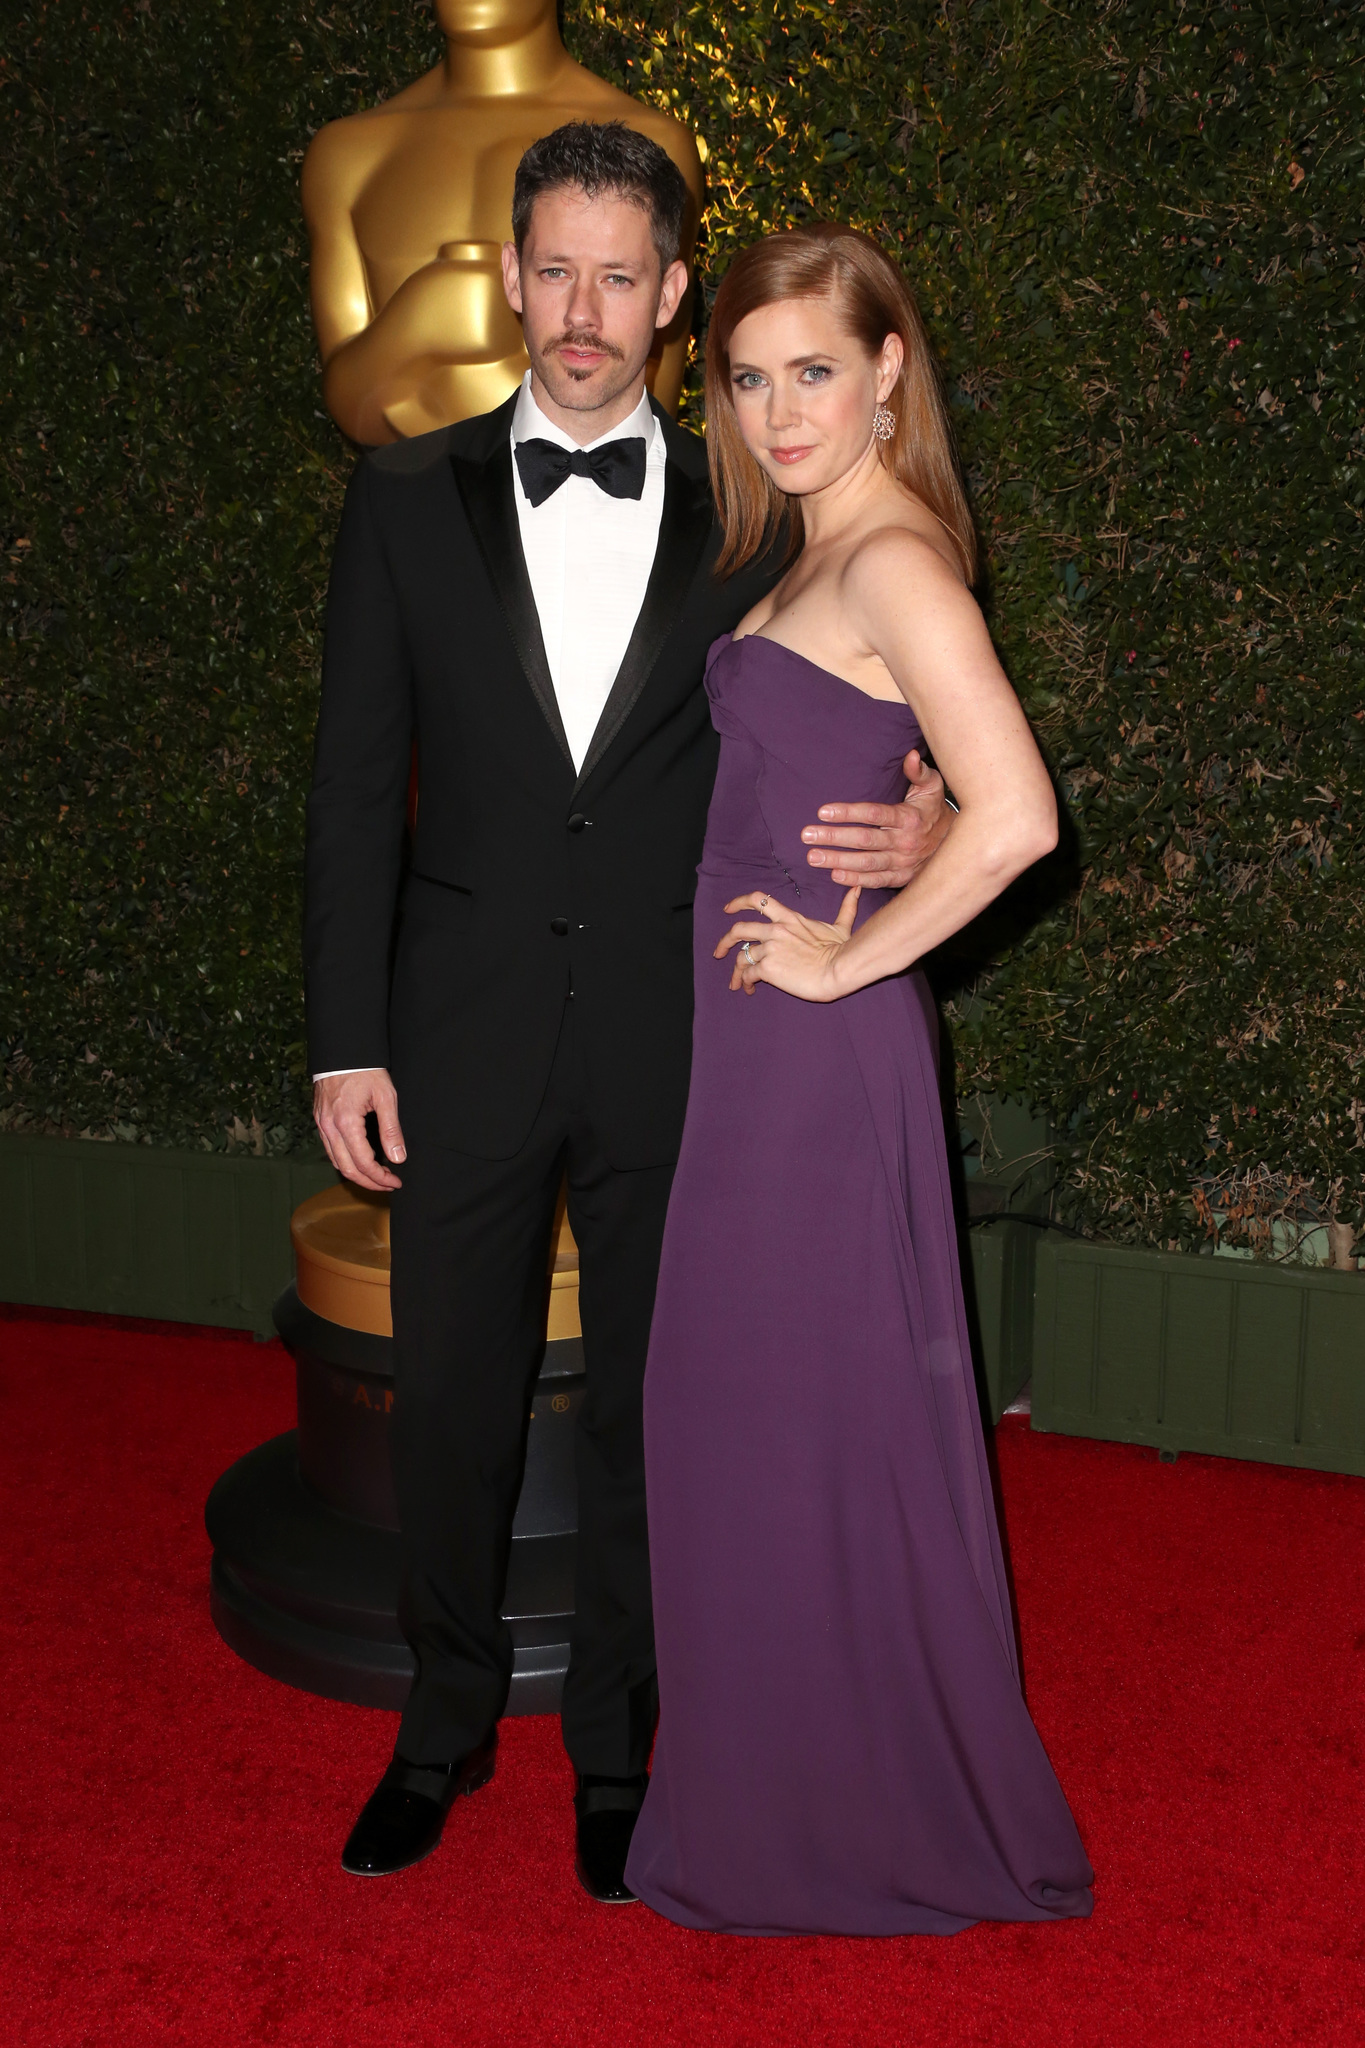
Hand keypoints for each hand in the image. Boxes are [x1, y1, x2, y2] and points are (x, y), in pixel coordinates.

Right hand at [313, 1069, 405, 1191]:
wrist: (343, 1051)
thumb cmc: (366, 1071)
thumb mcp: (386, 1097)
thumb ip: (391, 1129)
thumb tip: (398, 1158)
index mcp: (346, 1123)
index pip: (363, 1163)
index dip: (380, 1178)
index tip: (396, 1181)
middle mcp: (329, 1127)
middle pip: (347, 1169)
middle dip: (369, 1182)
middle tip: (388, 1184)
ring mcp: (321, 1125)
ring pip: (336, 1162)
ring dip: (356, 1174)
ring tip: (377, 1176)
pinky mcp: (320, 1121)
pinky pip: (330, 1150)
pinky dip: (345, 1161)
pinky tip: (360, 1161)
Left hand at [714, 888, 860, 1002]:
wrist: (839, 969)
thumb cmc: (843, 949)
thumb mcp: (841, 925)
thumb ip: (846, 908)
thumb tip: (857, 889)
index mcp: (789, 918)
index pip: (758, 900)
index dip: (738, 902)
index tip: (728, 909)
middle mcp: (775, 930)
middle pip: (738, 929)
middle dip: (724, 941)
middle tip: (718, 952)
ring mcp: (770, 949)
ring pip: (740, 957)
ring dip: (735, 971)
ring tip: (736, 982)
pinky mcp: (768, 968)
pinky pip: (748, 974)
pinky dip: (744, 982)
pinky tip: (749, 989)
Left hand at [801, 750, 950, 887]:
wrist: (957, 845)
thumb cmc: (935, 810)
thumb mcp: (932, 787)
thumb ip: (918, 771)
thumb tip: (909, 755)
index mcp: (908, 818)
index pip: (873, 814)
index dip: (848, 813)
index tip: (823, 812)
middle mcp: (903, 842)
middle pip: (864, 840)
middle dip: (833, 838)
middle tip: (807, 835)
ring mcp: (902, 863)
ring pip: (866, 863)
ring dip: (837, 861)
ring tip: (813, 857)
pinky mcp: (901, 878)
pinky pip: (876, 881)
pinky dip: (855, 880)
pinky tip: (834, 875)